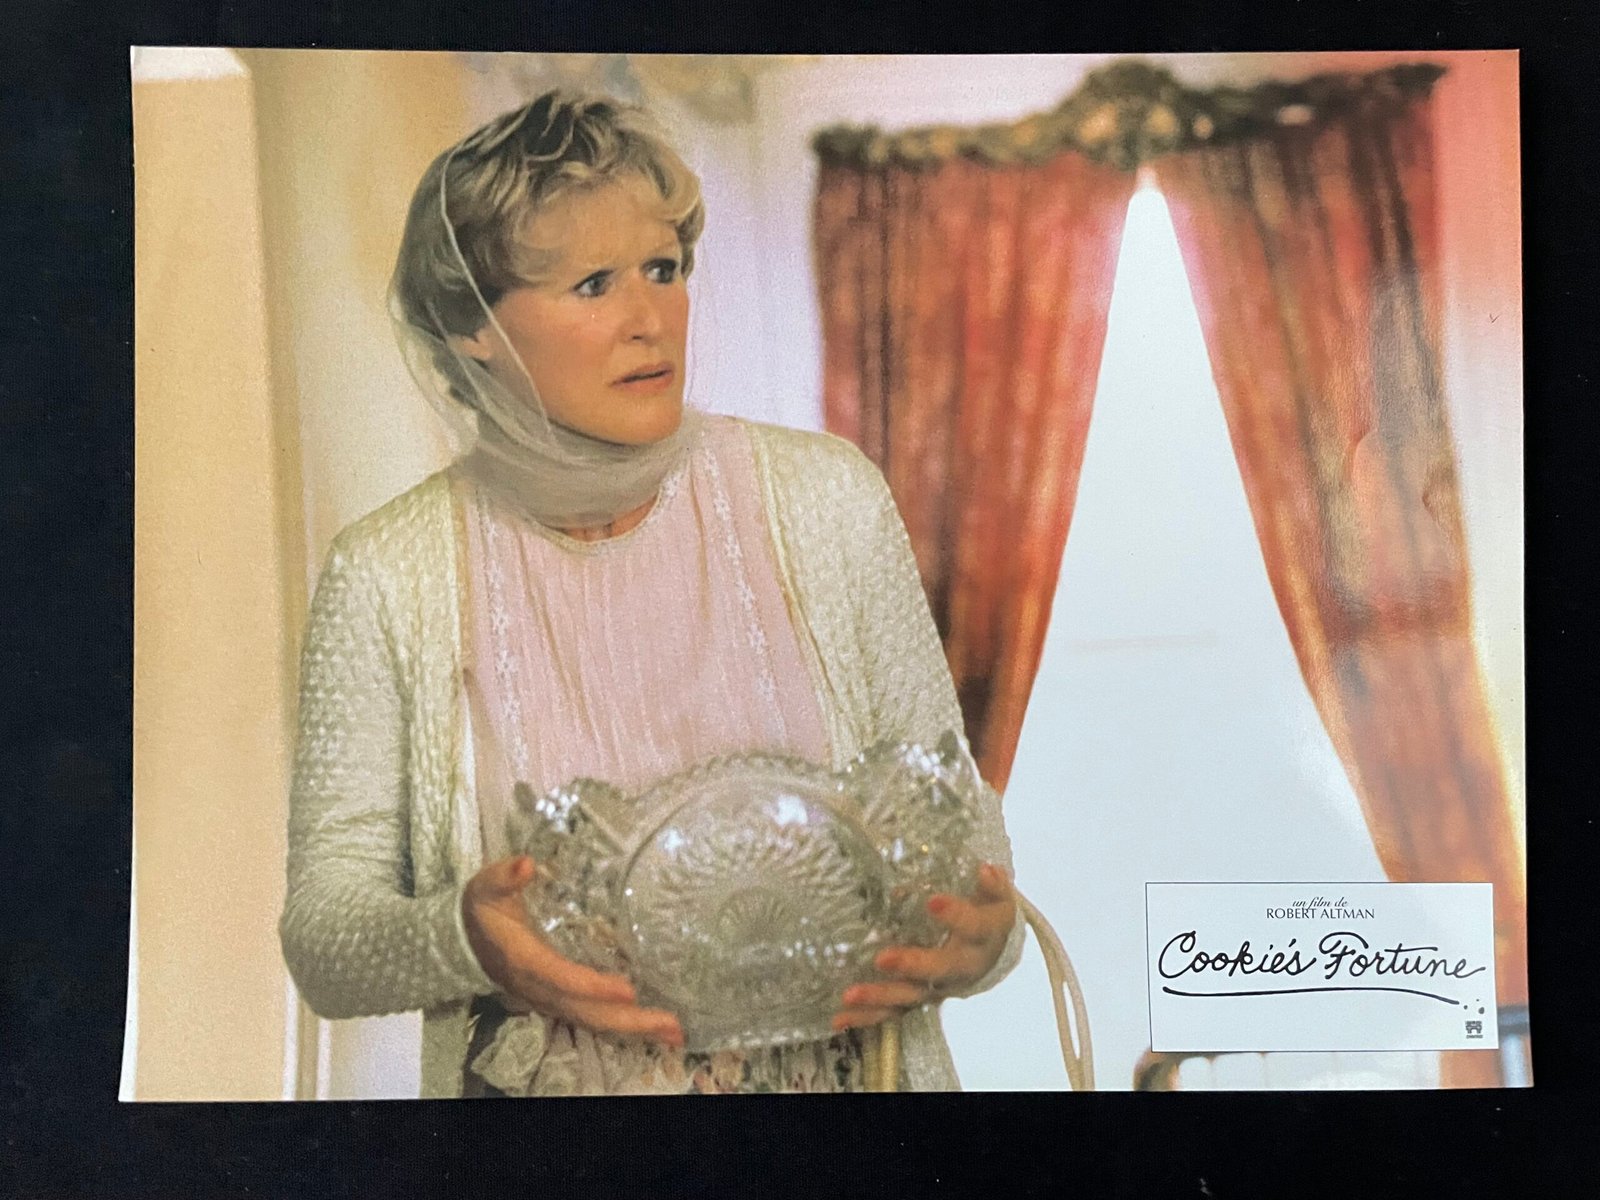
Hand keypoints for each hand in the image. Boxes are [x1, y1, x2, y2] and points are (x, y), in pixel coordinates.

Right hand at [462, 855, 683, 1046]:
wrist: (465, 941)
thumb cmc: (485, 908)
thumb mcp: (487, 886)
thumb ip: (504, 876)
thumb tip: (527, 864)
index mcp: (524, 960)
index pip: (561, 978)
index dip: (592, 986)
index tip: (627, 989)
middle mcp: (540, 988)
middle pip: (586, 1013)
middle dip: (628, 1021)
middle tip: (671, 1024)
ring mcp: (551, 999)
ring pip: (594, 1021)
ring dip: (634, 1029)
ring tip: (675, 1033)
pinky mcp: (561, 1000)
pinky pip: (594, 1018)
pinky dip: (624, 1025)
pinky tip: (655, 1026)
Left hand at [832, 863, 1016, 1031]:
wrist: (992, 952)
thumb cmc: (986, 912)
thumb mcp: (995, 895)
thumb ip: (990, 883)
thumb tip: (984, 869)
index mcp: (984, 937)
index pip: (974, 927)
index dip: (956, 916)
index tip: (933, 901)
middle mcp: (963, 967)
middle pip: (939, 970)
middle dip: (912, 965)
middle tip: (883, 959)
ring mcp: (939, 987)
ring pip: (911, 996)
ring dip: (880, 996)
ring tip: (849, 995)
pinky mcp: (918, 998)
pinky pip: (893, 1011)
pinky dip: (866, 1017)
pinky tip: (839, 1019)